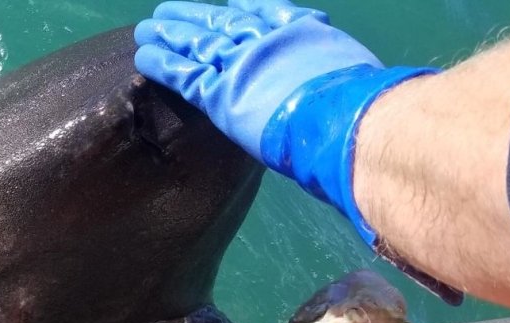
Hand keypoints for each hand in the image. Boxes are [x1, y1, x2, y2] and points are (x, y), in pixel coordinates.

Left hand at [134, 0, 437, 245]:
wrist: (352, 123)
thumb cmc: (365, 111)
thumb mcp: (352, 76)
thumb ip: (332, 78)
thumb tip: (338, 95)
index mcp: (303, 33)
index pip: (265, 12)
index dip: (242, 8)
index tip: (227, 4)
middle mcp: (268, 43)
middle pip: (222, 24)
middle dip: (194, 17)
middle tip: (169, 11)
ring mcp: (243, 66)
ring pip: (198, 44)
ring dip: (169, 35)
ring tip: (146, 29)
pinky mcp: (222, 96)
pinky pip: (186, 76)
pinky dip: (163, 64)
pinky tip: (144, 56)